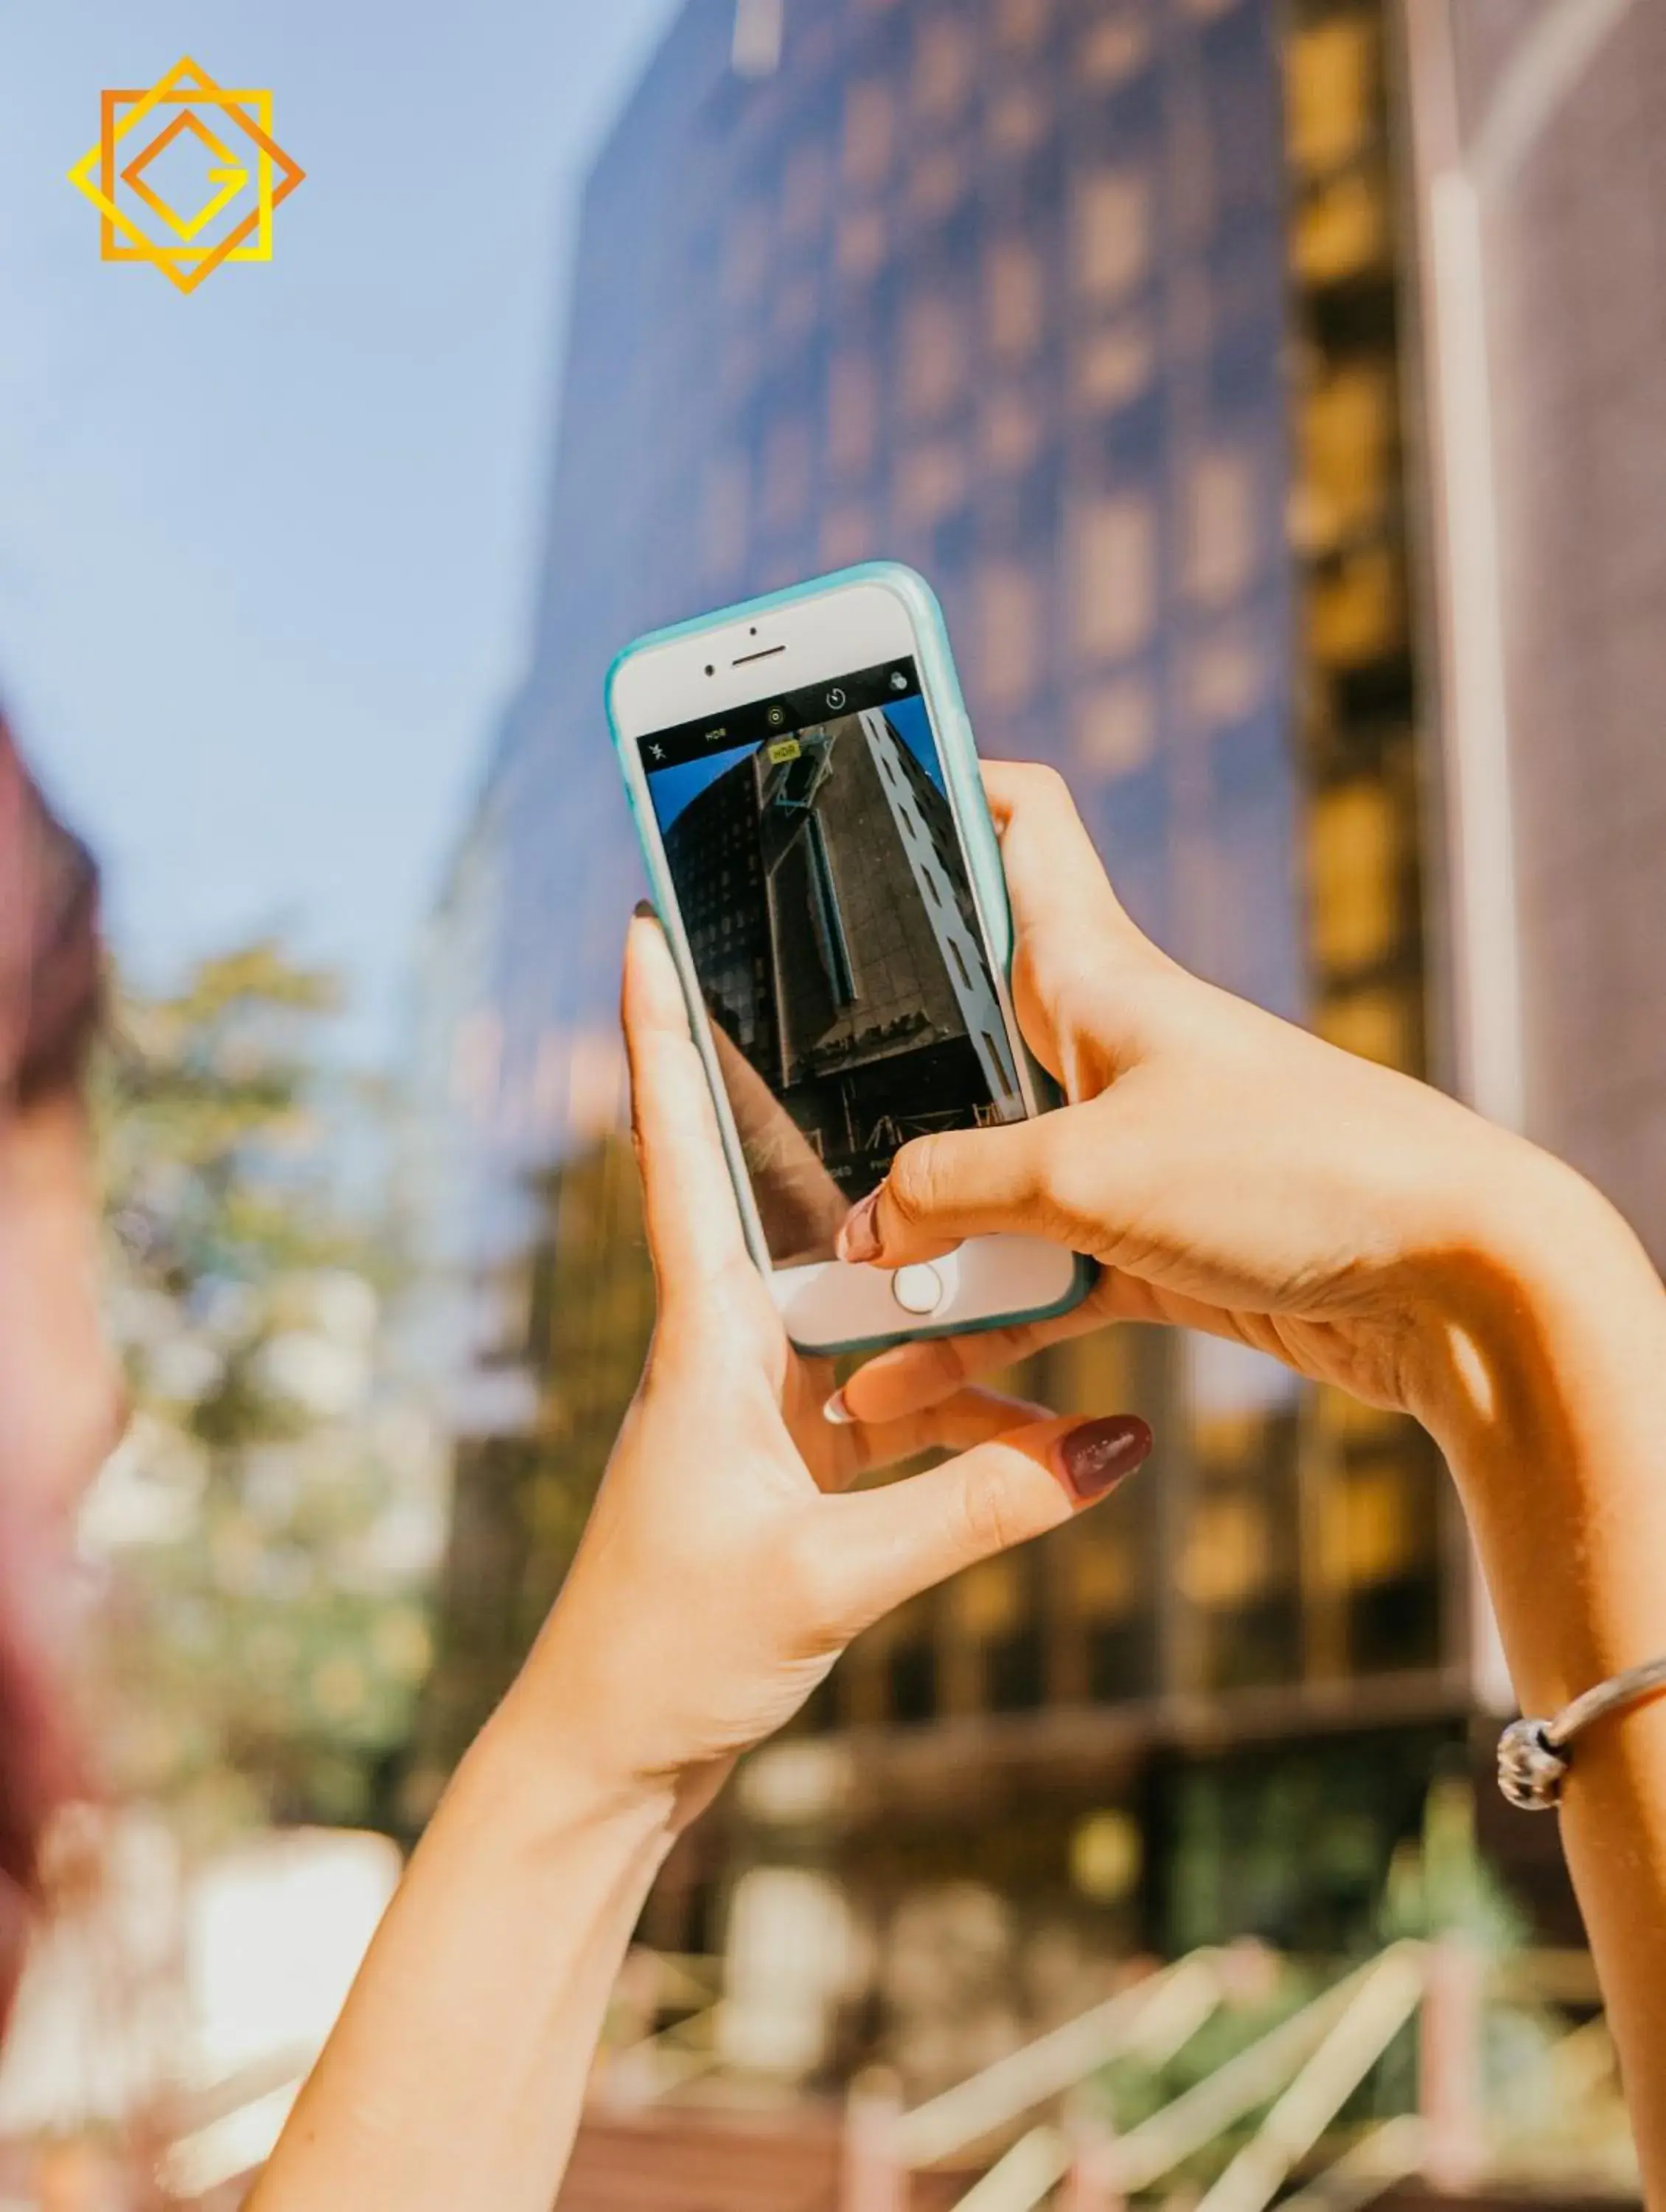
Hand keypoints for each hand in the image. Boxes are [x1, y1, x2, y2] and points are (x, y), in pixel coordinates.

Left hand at [505, 912, 1151, 1825]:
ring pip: (873, 1311)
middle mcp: (729, 1349)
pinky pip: (900, 1404)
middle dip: (835, 1105)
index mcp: (704, 1338)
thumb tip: (1109, 1452)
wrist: (607, 1758)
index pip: (677, 1150)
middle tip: (900, 1009)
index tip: (645, 922)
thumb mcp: (829, 1582)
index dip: (656, 1033)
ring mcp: (764, 1407)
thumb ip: (974, 1512)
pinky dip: (970, 1413)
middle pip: (792, 1195)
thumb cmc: (668, 1657)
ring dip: (952, 1294)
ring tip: (1056, 1251)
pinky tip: (1059, 1439)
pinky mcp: (796, 1466)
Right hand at [833, 762, 1577, 1438]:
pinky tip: (901, 1374)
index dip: (944, 782)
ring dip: (912, 1241)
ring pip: (984, 1181)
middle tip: (768, 1111)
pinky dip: (974, 1322)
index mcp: (1095, 972)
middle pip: (960, 1031)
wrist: (1453, 1281)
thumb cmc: (1289, 1171)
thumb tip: (868, 1230)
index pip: (1020, 826)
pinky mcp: (1150, 1245)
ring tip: (819, 1298)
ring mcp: (1127, 1149)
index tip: (859, 771)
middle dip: (864, 1072)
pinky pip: (1032, 1279)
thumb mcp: (1084, 1168)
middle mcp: (1104, 1048)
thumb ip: (952, 1191)